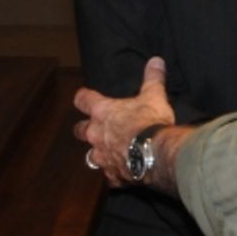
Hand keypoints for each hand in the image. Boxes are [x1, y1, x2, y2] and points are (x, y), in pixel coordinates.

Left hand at [74, 57, 175, 186]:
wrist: (155, 154)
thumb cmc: (150, 122)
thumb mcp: (154, 96)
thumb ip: (153, 78)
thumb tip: (156, 60)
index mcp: (103, 112)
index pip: (83, 100)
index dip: (83, 97)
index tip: (84, 96)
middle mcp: (96, 135)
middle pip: (79, 131)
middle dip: (84, 129)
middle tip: (93, 128)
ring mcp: (102, 157)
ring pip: (90, 156)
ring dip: (98, 153)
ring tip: (108, 152)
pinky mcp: (112, 175)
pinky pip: (109, 174)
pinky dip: (115, 171)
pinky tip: (123, 171)